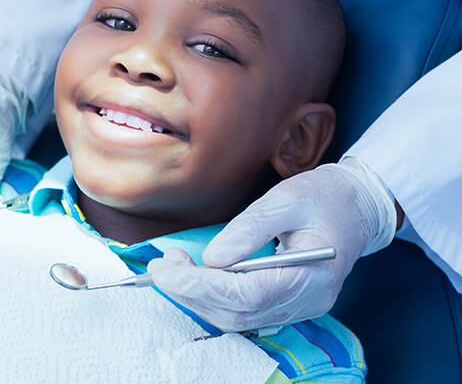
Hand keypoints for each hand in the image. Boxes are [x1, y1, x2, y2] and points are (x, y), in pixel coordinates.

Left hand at [148, 158, 396, 331]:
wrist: (356, 207)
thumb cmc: (324, 198)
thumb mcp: (286, 199)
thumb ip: (249, 229)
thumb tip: (212, 258)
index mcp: (312, 277)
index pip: (247, 295)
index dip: (201, 286)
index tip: (166, 269)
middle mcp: (307, 302)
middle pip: (238, 314)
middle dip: (192, 292)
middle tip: (162, 265)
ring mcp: (298, 307)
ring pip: (237, 319)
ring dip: (198, 298)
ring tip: (172, 267)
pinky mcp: (287, 303)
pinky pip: (244, 312)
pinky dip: (212, 299)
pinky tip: (194, 278)